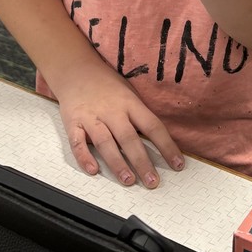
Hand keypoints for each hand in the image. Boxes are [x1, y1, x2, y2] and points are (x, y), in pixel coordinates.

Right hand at [56, 61, 184, 187]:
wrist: (76, 69)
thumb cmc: (106, 84)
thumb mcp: (128, 93)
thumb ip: (139, 115)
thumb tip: (160, 141)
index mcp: (130, 103)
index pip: (152, 126)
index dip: (166, 146)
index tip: (178, 164)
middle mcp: (112, 111)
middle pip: (129, 138)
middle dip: (142, 162)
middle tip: (153, 182)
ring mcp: (91, 117)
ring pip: (106, 143)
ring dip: (117, 163)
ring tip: (129, 180)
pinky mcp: (73, 122)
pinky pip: (77, 142)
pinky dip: (84, 157)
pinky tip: (93, 170)